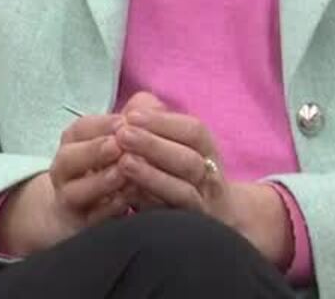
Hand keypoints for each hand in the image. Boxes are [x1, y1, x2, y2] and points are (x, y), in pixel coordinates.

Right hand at [0, 112, 132, 255]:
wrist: (82, 210)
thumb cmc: (108, 165)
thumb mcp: (118, 138)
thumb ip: (135, 118)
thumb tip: (150, 104)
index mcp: (73, 144)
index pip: (80, 129)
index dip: (101, 125)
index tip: (125, 121)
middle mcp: (64, 171)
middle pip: (68, 158)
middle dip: (94, 150)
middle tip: (120, 145)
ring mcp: (70, 199)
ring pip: (76, 191)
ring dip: (100, 182)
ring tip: (124, 173)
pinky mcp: (81, 226)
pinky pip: (91, 219)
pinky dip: (108, 210)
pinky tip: (127, 202)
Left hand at [114, 92, 294, 267]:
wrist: (212, 215)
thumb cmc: (178, 168)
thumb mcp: (172, 140)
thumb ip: (155, 120)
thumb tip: (137, 105)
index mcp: (207, 150)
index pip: (194, 132)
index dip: (163, 122)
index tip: (131, 115)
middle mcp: (210, 178)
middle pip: (190, 161)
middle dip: (154, 146)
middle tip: (122, 134)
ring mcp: (201, 207)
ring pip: (183, 193)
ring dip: (152, 176)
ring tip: (123, 162)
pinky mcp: (188, 230)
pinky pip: (171, 220)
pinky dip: (150, 206)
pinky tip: (128, 195)